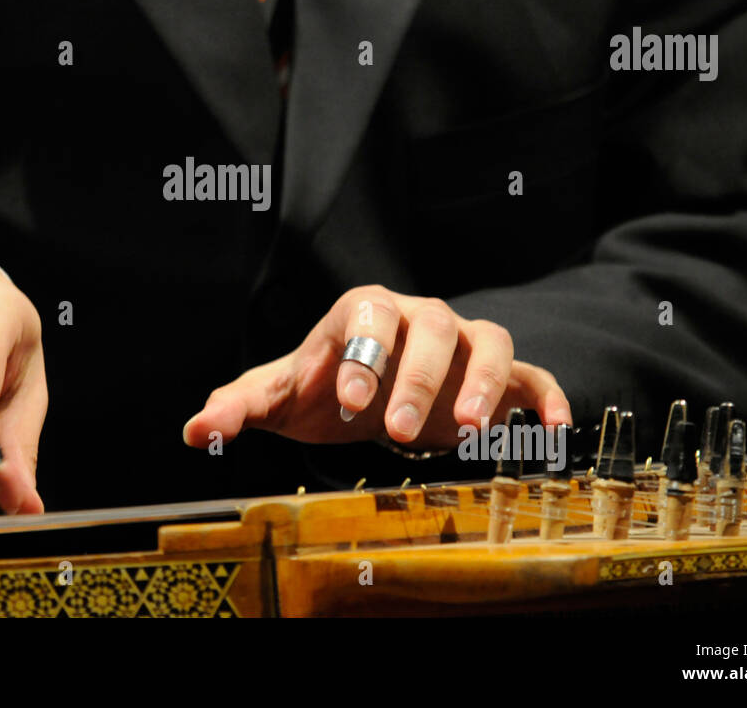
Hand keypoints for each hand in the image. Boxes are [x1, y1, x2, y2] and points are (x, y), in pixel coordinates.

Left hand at [183, 286, 570, 452]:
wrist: (367, 396)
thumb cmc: (322, 389)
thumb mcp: (278, 397)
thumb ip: (238, 407)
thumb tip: (194, 429)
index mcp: (363, 314)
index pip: (367, 316)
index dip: (361, 353)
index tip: (348, 401)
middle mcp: (419, 318)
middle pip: (429, 326)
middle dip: (416, 376)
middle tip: (397, 432)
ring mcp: (462, 344)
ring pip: (488, 341)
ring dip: (485, 383)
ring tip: (473, 432)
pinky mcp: (499, 376)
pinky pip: (533, 375)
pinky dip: (546, 397)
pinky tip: (552, 432)